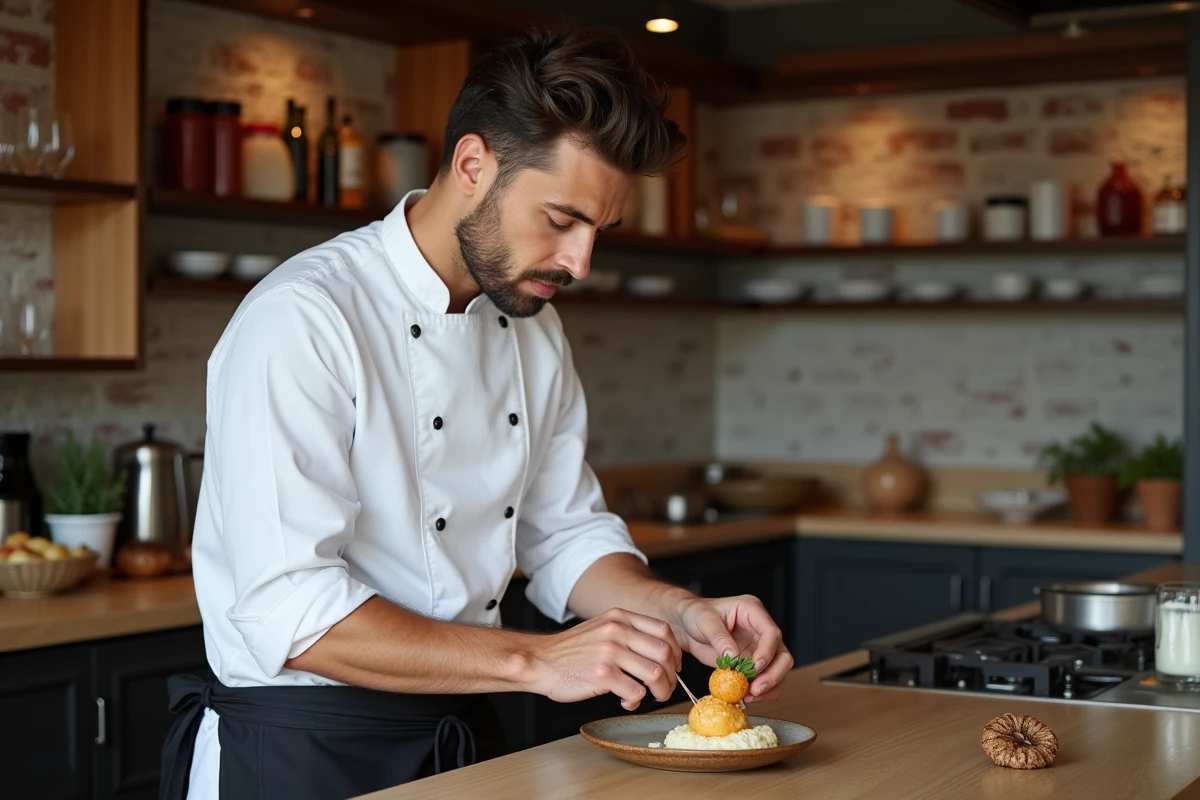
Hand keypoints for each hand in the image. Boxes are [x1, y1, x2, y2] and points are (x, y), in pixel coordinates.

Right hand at [528, 607, 682, 711]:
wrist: (540, 661)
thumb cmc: (570, 650)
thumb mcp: (601, 627)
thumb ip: (627, 632)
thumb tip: (660, 653)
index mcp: (619, 617)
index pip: (663, 630)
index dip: (675, 650)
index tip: (674, 665)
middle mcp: (616, 630)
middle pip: (664, 652)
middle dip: (671, 675)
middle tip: (665, 687)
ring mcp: (609, 652)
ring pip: (655, 673)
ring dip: (660, 691)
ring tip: (651, 697)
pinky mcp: (602, 674)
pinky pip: (636, 691)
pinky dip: (637, 701)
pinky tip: (627, 702)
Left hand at [674, 595, 792, 702]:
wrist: (686, 626)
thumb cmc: (696, 614)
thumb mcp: (704, 620)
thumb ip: (719, 637)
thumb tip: (732, 656)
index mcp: (753, 611)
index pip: (771, 632)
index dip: (767, 651)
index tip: (755, 667)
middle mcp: (760, 630)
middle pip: (782, 654)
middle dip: (773, 674)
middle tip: (756, 688)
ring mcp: (758, 648)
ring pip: (778, 670)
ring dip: (769, 686)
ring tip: (749, 695)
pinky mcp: (751, 664)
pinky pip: (764, 680)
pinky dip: (760, 692)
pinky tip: (745, 696)